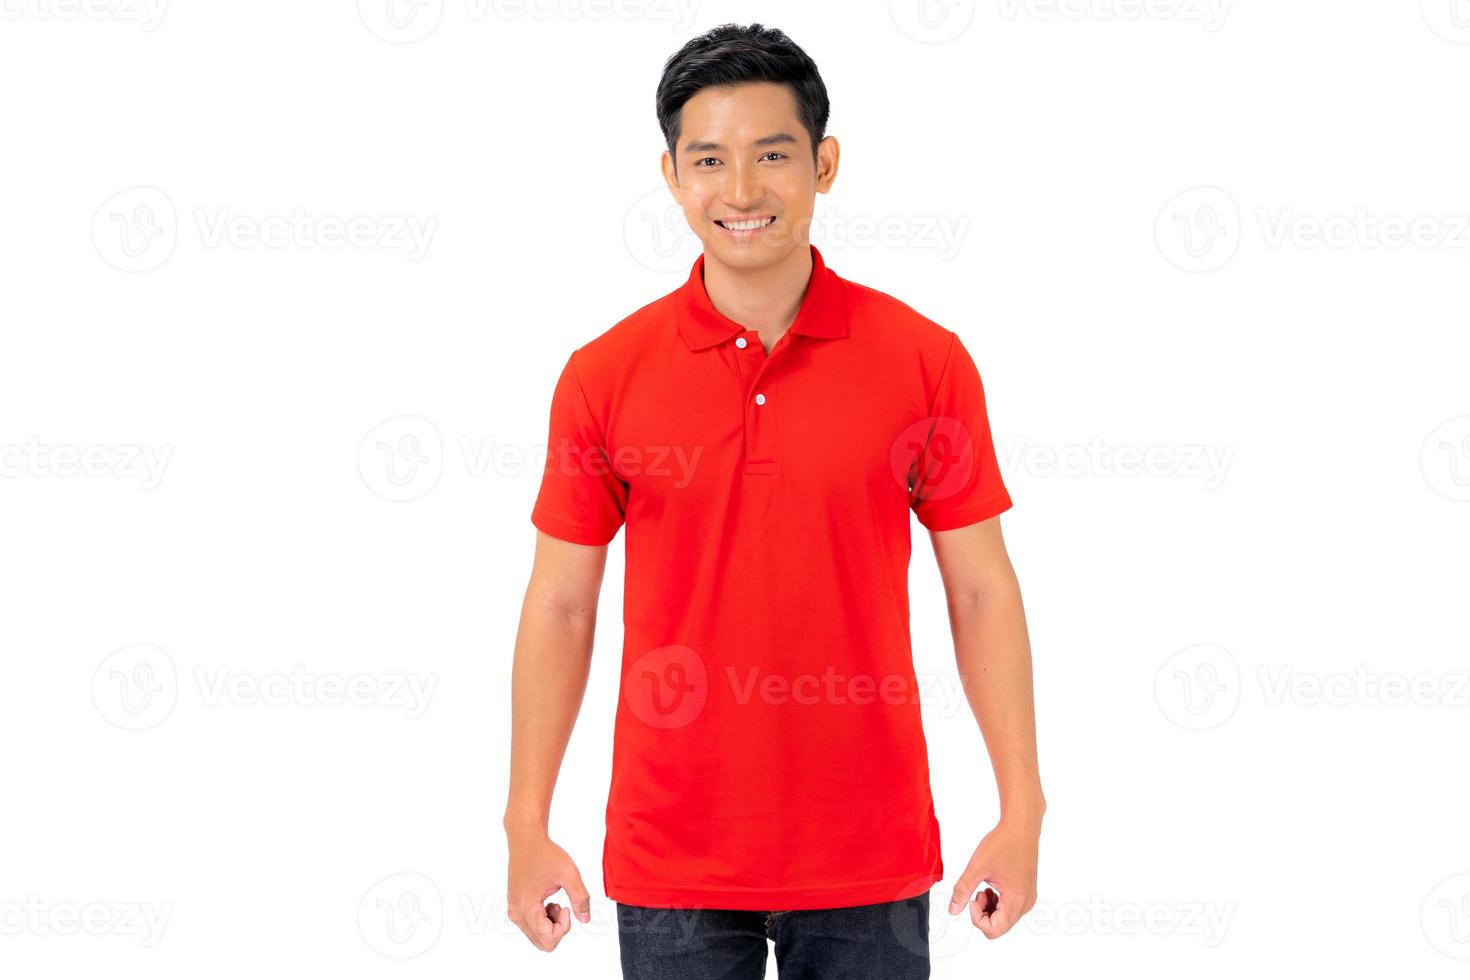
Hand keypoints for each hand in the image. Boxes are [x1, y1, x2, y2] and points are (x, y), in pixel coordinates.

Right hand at [505, 829, 591, 950]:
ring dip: (550, 924)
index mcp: (527, 907)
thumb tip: (585, 920)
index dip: (564, 926)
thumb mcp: (570, 874)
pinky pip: (531, 927)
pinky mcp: (514, 907)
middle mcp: (516, 913)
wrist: (526, 840)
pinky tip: (546, 901)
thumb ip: (580, 899)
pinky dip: (543, 920)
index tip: (565, 905)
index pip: (548, 939)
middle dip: (557, 928)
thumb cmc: (546, 854)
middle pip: (542, 943)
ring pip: (537, 937)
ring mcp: (513, 911)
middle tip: (561, 904)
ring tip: (554, 900)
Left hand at [946, 814, 1040, 938]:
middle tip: (977, 891)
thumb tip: (953, 910)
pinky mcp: (1027, 892)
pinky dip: (998, 902)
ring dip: (990, 908)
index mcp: (1016, 899)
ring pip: (1005, 919)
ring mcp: (1028, 898)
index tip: (973, 897)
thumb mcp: (977, 867)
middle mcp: (1026, 903)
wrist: (1021, 827)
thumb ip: (963, 890)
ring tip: (984, 886)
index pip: (994, 930)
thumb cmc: (1003, 843)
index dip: (977, 918)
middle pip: (1000, 926)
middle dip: (983, 913)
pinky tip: (992, 885)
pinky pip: (1010, 908)